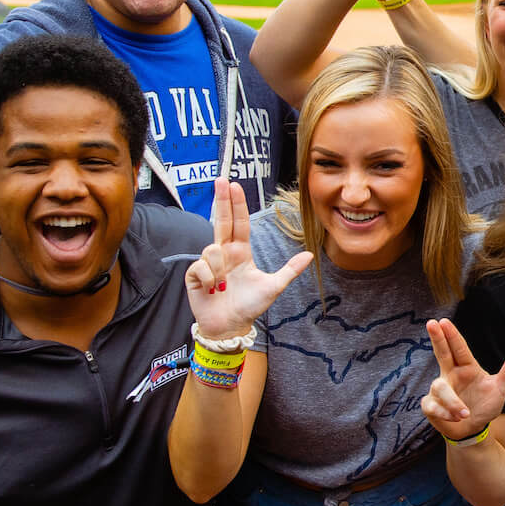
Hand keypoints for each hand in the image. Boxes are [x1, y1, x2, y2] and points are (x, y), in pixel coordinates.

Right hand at [185, 180, 311, 340]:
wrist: (230, 326)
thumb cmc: (249, 306)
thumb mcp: (273, 286)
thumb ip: (289, 270)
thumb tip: (310, 255)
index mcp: (240, 252)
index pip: (239, 222)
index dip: (236, 204)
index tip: (234, 185)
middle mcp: (224, 253)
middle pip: (222, 220)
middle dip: (221, 200)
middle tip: (221, 179)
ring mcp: (208, 263)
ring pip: (212, 249)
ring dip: (219, 268)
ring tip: (223, 285)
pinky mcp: (194, 275)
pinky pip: (201, 267)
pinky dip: (208, 279)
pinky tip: (212, 289)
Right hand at [420, 318, 504, 440]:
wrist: (474, 429)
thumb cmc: (485, 405)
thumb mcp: (501, 387)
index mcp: (467, 367)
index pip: (459, 348)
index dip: (451, 335)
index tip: (443, 321)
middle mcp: (451, 374)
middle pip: (442, 353)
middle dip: (437, 338)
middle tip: (432, 323)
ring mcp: (439, 389)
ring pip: (440, 387)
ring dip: (453, 401)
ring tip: (465, 414)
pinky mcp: (431, 405)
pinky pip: (433, 405)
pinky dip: (445, 413)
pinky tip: (454, 418)